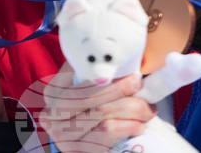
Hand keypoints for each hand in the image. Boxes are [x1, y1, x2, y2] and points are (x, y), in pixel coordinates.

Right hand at [39, 65, 153, 152]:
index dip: (99, 67)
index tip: (123, 62)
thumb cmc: (92, 112)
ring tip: (148, 108)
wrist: (86, 144)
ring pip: (101, 114)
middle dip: (117, 87)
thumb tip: (125, 56)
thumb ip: (96, 75)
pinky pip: (107, 132)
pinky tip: (139, 124)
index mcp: (54, 91)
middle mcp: (52, 113)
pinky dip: (128, 126)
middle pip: (87, 95)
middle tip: (138, 82)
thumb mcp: (87, 92)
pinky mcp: (77, 150)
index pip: (74, 72)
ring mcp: (62, 135)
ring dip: (130, 109)